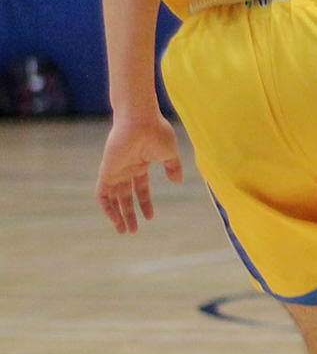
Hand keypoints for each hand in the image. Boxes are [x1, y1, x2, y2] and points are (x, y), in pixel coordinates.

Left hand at [96, 111, 183, 233]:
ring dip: (117, 215)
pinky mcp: (107, 172)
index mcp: (140, 164)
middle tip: (132, 231)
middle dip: (129, 214)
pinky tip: (114, 219)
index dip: (145, 203)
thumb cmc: (156, 133)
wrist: (140, 121)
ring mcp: (115, 171)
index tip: (150, 218)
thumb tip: (178, 182)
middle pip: (125, 197)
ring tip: (124, 230)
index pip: (140, 188)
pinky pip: (101, 194)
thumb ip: (174, 168)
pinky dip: (106, 208)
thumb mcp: (170, 153)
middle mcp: (126, 170)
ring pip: (112, 199)